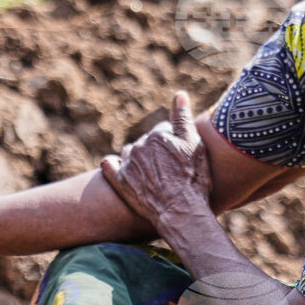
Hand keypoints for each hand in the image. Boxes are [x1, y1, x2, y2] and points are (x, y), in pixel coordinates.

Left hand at [101, 91, 211, 224]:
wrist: (181, 211)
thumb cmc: (193, 178)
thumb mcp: (194, 145)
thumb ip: (183, 118)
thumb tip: (179, 93)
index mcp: (157, 135)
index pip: (164, 130)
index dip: (174, 141)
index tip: (181, 154)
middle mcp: (139, 145)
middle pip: (147, 141)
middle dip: (157, 150)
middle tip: (170, 168)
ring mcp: (128, 164)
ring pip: (130, 152)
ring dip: (138, 158)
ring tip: (153, 173)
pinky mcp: (119, 181)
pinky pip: (109, 165)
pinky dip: (114, 164)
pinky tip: (122, 169)